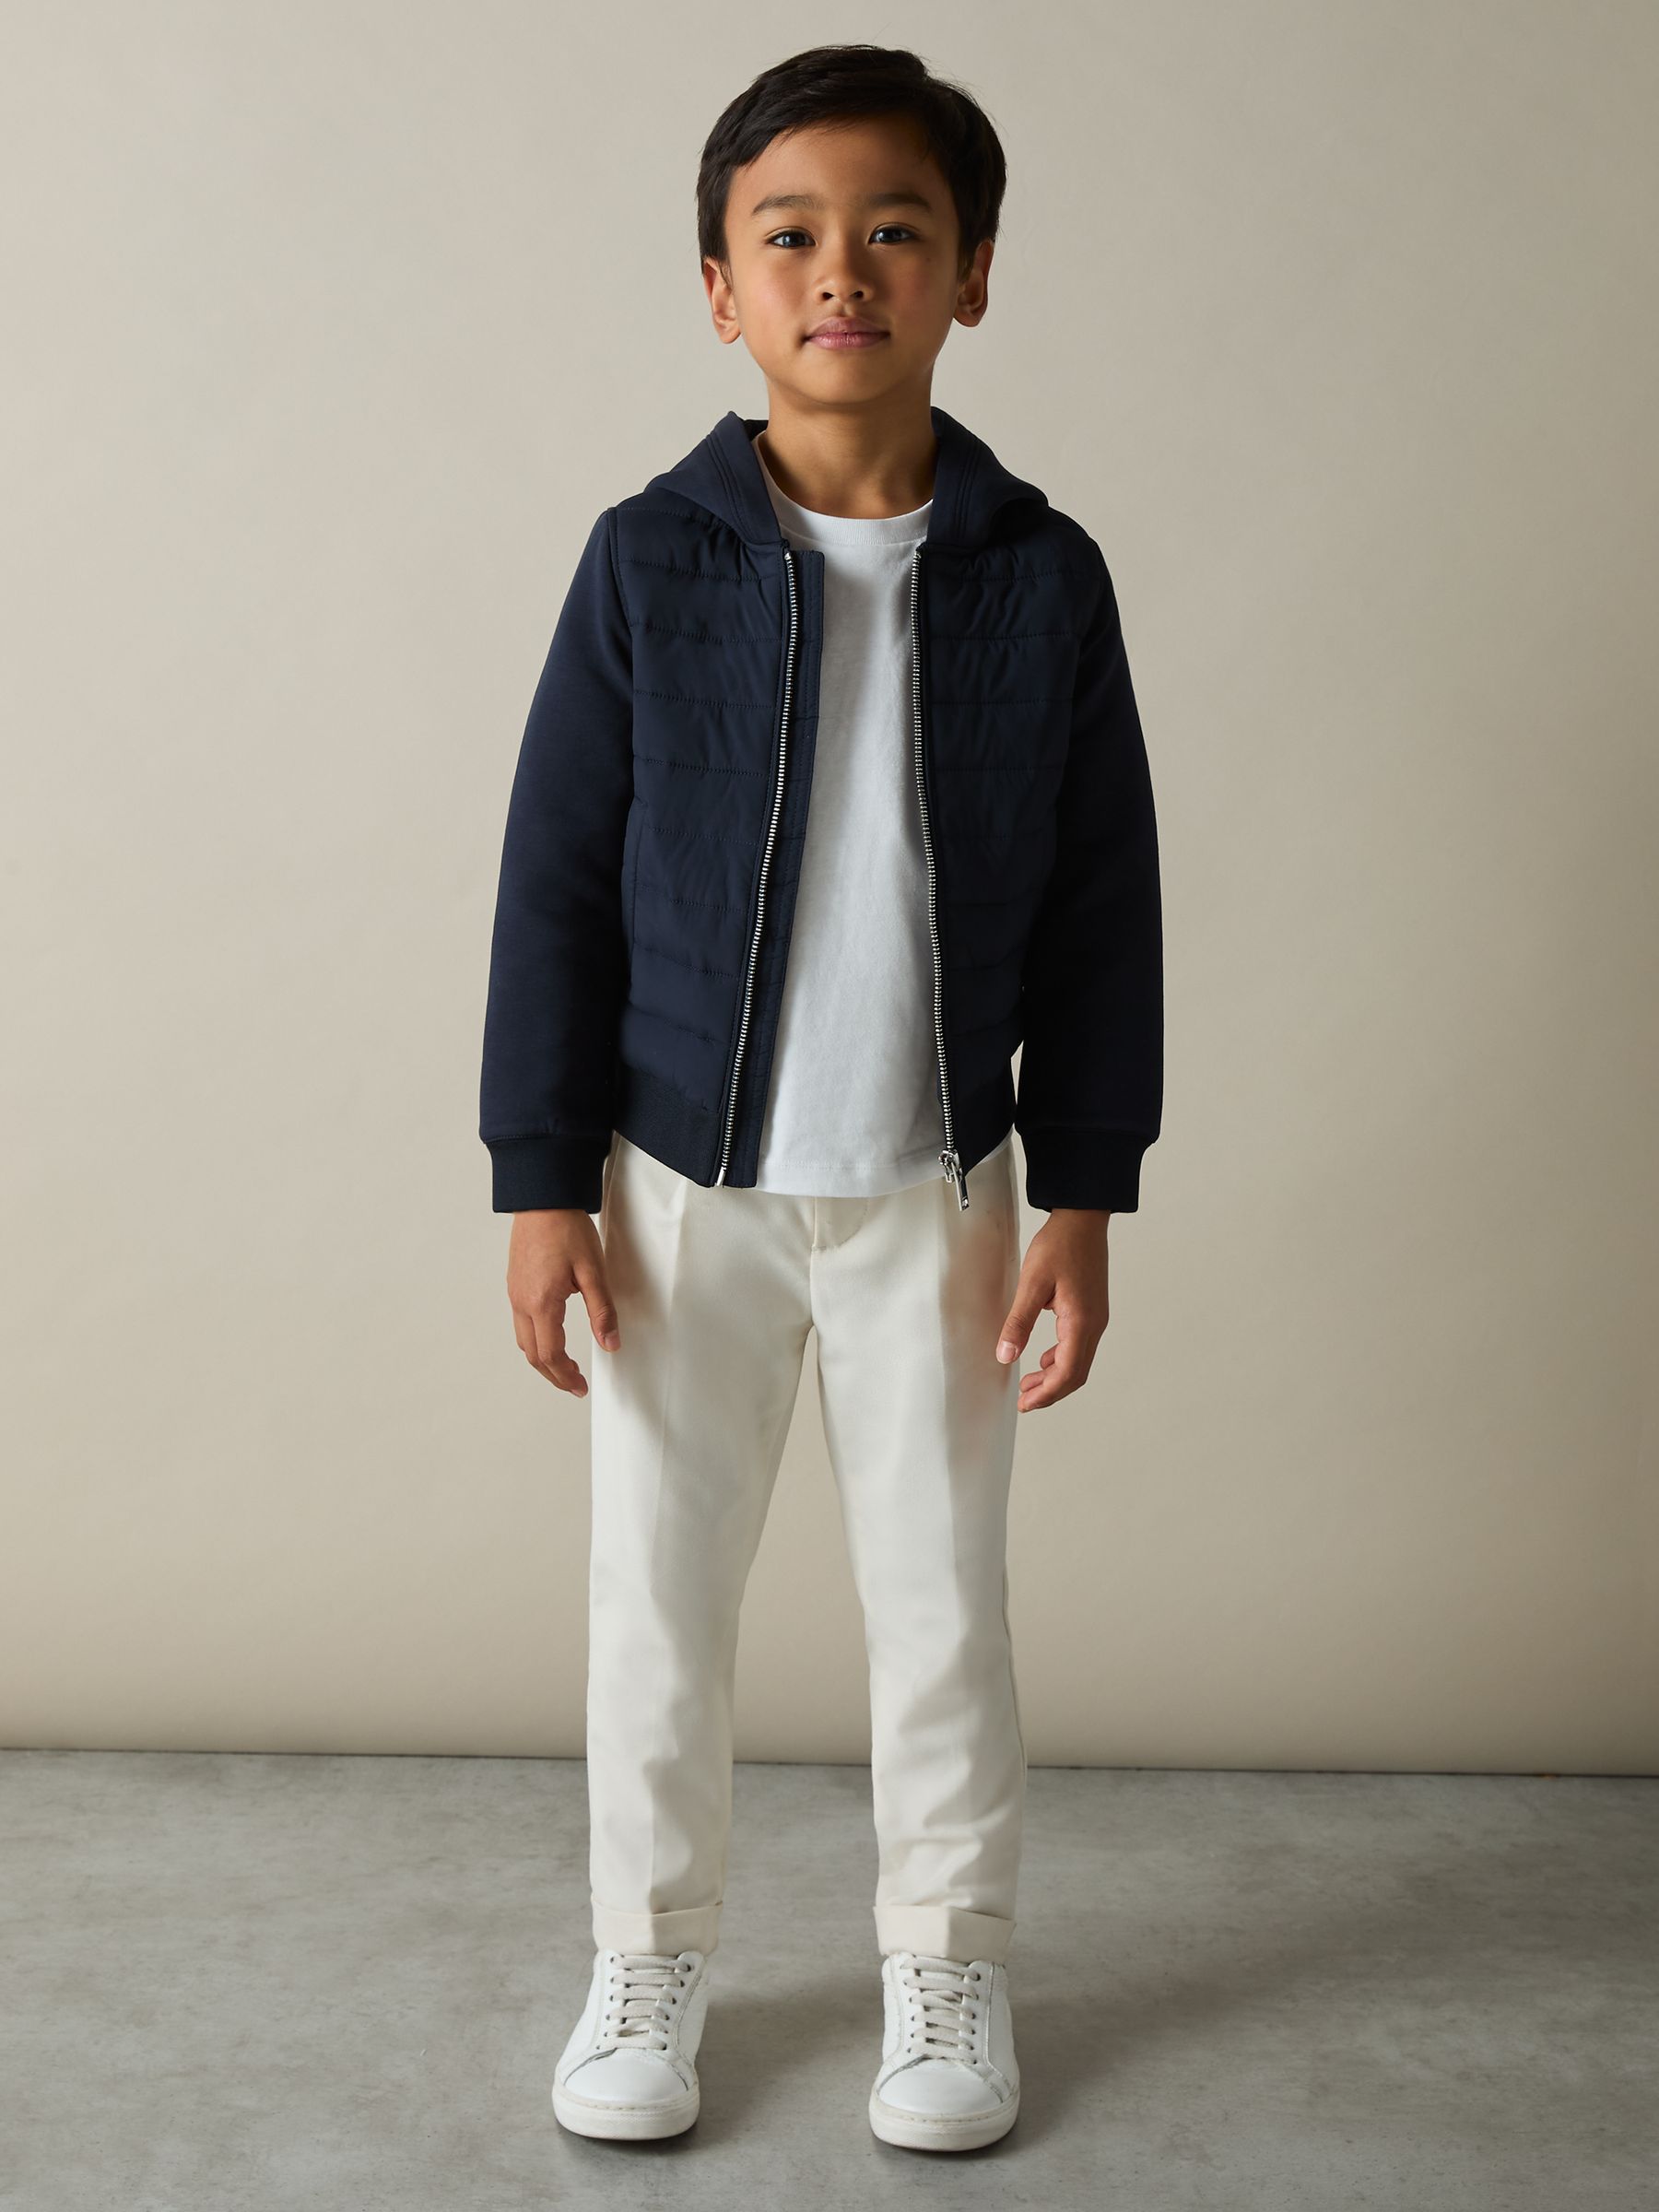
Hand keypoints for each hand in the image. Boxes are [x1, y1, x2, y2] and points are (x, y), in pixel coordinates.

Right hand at [506, 1208, 620, 1394]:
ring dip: (543, 1359)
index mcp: (541, 1303)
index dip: (566, 1376)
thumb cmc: (566, 1229)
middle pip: (533, 1354)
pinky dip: (535, 1340)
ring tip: (565, 1367)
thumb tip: (610, 1344)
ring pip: (523, 1340)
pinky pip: (520, 1323)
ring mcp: (515, 1293)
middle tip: (574, 1385)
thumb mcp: (593, 1272)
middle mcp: (522, 1302)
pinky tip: (551, 1337)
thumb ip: (602, 1311)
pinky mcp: (515, 1284)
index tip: (581, 1386)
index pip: (551, 1354)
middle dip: (554, 1375)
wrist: (542, 1199)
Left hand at [995, 1208, 1110, 1410]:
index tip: (1025, 1404)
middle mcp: (1094, 1324)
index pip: (1067, 1372)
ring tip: (1029, 1383)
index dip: (1046, 1393)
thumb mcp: (1032, 1284)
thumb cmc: (1060, 1245)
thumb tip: (1006, 1355)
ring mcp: (1096, 1318)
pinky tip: (1043, 1358)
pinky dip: (1061, 1359)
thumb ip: (1019, 1322)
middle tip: (1025, 1401)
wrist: (1083, 1219)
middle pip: (1076, 1373)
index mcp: (1081, 1322)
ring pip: (1079, 1361)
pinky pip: (1079, 1345)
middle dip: (1050, 1391)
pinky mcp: (1092, 1310)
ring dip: (1055, 1376)